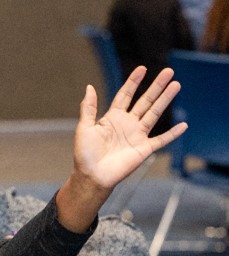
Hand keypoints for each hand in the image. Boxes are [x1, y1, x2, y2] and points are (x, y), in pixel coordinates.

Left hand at [73, 66, 186, 192]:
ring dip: (165, 100)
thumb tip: (89, 87)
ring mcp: (137, 135)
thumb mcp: (84, 127)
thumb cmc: (85, 154)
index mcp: (112, 118)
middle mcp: (127, 124)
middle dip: (156, 86)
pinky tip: (184, 125)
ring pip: (154, 114)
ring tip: (176, 85)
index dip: (133, 82)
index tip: (142, 69)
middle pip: (145, 101)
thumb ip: (88, 107)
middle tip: (168, 72)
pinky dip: (172, 134)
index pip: (125, 95)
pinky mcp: (144, 149)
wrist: (92, 175)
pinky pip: (161, 140)